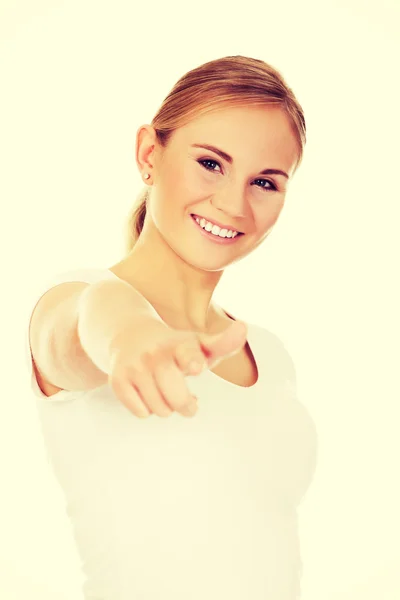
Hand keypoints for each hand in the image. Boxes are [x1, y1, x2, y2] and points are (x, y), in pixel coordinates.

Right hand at [107, 318, 247, 418]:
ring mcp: (135, 367)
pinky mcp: (118, 380)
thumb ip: (224, 342)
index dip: (192, 361)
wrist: (128, 336)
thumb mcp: (198, 343)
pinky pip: (141, 412)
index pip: (187, 354)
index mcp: (179, 345)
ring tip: (164, 390)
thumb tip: (243, 327)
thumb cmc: (174, 347)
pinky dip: (147, 408)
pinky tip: (146, 392)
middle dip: (186, 406)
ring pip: (160, 410)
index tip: (197, 366)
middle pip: (177, 400)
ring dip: (166, 406)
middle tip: (189, 402)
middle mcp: (155, 354)